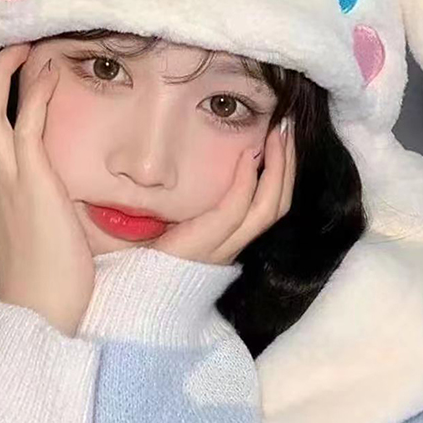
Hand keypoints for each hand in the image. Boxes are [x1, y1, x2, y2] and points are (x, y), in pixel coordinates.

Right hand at [0, 43, 94, 336]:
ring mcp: (8, 176)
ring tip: (25, 45)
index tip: (5, 71)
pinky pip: (25, 124)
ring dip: (3, 72)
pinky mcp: (30, 180)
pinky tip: (48, 70)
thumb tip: (57, 184)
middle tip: (13, 48)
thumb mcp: (37, 226)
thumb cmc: (46, 277)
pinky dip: (34, 92)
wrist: (40, 312)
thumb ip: (38, 198)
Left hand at [152, 119, 295, 265]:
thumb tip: (185, 165)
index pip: (270, 204)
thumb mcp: (173, 221)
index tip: (280, 137)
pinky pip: (235, 211)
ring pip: (269, 207)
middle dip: (288, 164)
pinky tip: (249, 155)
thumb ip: (188, 201)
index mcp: (228, 239)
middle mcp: (233, 244)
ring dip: (279, 167)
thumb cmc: (145, 257)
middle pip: (278, 203)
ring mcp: (223, 247)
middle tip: (287, 127)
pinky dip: (246, 182)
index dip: (282, 172)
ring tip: (278, 134)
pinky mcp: (207, 244)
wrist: (134, 294)